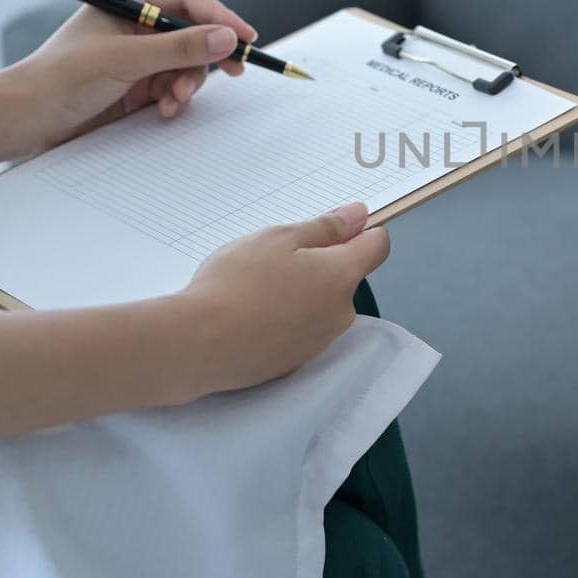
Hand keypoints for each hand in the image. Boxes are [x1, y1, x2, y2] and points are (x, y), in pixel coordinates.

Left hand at [4, 0, 258, 153]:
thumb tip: (226, 38)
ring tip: (173, 100)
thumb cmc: (60, 78)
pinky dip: (175, 99)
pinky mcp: (136, 87)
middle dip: (206, 57)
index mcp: (127, 3)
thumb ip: (178, 48)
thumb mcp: (125, 59)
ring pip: (186, 65)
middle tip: (234, 71)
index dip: (220, 16)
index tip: (245, 38)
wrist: (25, 119)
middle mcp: (134, 27)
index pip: (187, 0)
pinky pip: (173, 87)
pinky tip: (163, 111)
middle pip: (192, 33)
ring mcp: (137, 58)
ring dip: (187, 83)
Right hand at [177, 202, 390, 396]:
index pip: (377, 246)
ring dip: (300, 291)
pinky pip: (300, 329)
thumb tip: (359, 216)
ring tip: (256, 288)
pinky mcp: (295, 362)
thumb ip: (325, 227)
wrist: (199, 344)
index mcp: (342, 277)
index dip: (360, 230)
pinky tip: (252, 314)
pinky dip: (284, 318)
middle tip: (275, 257)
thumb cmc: (237, 283)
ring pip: (320, 303)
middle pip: (344, 276)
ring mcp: (319, 342)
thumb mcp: (279, 238)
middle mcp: (341, 313)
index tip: (333, 225)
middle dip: (319, 262)